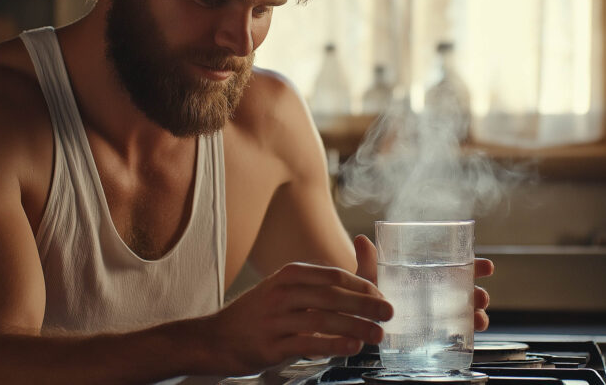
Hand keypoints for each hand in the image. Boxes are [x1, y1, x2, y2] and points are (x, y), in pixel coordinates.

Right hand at [205, 262, 393, 375]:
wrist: (217, 338)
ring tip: (377, 334)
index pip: (333, 275)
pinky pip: (308, 343)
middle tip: (389, 312)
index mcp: (290, 274)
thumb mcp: (286, 288)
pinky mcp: (271, 345)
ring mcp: (275, 319)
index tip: (382, 296)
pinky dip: (333, 344)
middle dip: (365, 304)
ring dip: (355, 326)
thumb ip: (323, 281)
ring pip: (323, 320)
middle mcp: (282, 293)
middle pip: (332, 295)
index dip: (362, 286)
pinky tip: (352, 347)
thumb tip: (366, 259)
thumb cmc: (261, 313)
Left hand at [352, 234, 493, 330]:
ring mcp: (441, 314)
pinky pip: (459, 334)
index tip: (488, 266)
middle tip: (480, 296)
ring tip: (478, 318)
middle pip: (469, 290)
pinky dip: (469, 333)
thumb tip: (361, 239)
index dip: (477, 266)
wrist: (364, 315)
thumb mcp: (370, 276)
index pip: (460, 266)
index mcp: (431, 273)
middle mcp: (441, 293)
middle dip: (480, 293)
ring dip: (479, 314)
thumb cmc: (373, 290)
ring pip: (468, 312)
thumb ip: (369, 260)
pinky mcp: (437, 334)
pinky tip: (470, 333)